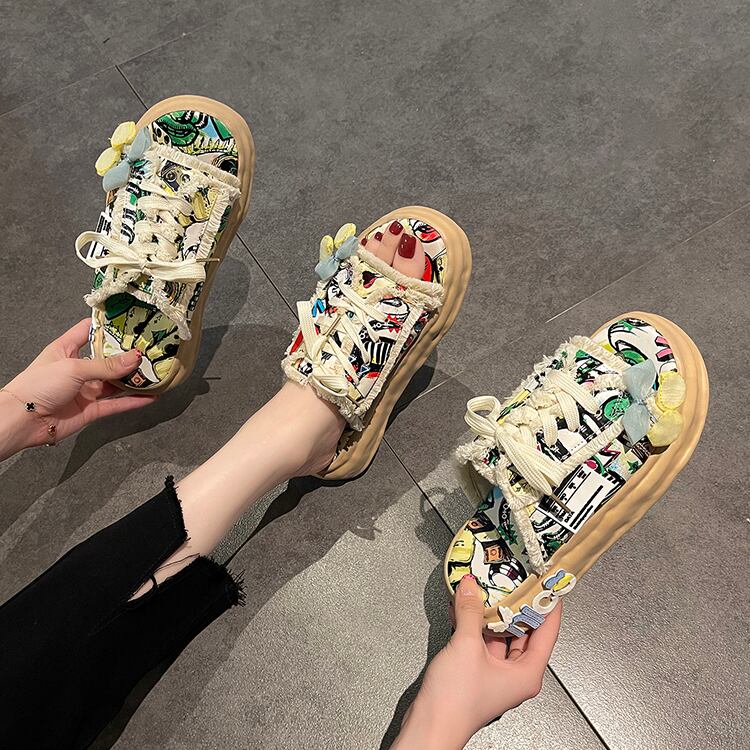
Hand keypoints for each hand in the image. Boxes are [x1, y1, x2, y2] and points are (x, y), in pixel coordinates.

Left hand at [0, 319, 155, 457]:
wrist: (23, 421)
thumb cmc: (38, 385)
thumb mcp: (73, 368)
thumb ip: (106, 365)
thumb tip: (135, 358)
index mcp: (67, 349)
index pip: (89, 331)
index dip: (108, 325)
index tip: (130, 320)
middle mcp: (78, 368)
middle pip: (108, 359)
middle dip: (128, 355)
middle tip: (151, 348)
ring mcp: (86, 390)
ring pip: (116, 383)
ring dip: (134, 379)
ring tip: (156, 372)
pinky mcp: (91, 409)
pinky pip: (117, 404)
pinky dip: (134, 401)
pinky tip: (151, 396)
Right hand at [393, 574, 561, 749]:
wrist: (429, 725)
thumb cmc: (455, 703)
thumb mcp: (466, 646)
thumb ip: (470, 611)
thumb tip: (471, 587)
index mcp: (527, 673)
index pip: (548, 631)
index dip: (549, 605)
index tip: (549, 584)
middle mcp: (515, 675)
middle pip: (524, 632)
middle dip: (518, 605)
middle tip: (517, 580)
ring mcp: (496, 674)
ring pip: (501, 635)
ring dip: (493, 613)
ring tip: (489, 588)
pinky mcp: (477, 673)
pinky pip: (483, 641)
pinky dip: (476, 624)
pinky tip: (466, 607)